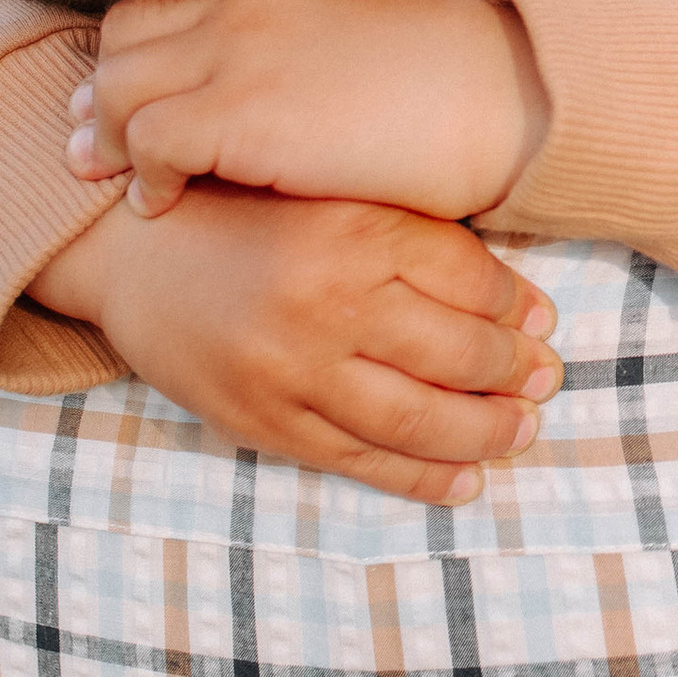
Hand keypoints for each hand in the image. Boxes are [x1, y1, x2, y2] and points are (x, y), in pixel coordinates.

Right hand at [36, 184, 562, 502]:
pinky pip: (358, 460)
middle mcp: (327, 301)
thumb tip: (520, 304)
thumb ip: (418, 237)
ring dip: (483, 432)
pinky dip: (420, 477)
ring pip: (415, 417)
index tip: (542, 322)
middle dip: (513, 374)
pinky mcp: (262, 420)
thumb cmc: (249, 215)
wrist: (132, 252)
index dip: (519, 306)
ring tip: (520, 430)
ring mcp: (292, 369)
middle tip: (546, 381)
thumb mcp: (335, 197)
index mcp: (353, 229)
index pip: (471, 279)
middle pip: (456, 352)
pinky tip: (465, 479)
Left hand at [67, 0, 545, 222]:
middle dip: (100, 91)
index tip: (124, 91)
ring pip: (119, 89)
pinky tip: (157, 203)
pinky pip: (150, 143)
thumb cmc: (453, 76)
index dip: (131, 51)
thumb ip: (301, 27)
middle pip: (124, 37)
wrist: (506, 101)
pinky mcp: (243, 116)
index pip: (162, 0)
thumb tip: (273, 62)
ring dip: (107, 138)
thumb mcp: (363, 19)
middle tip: (88, 137)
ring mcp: (239, 53)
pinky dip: (141, 176)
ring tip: (105, 175)